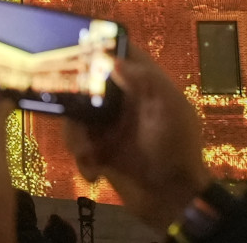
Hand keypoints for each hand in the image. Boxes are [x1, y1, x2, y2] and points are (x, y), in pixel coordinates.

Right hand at [62, 46, 212, 231]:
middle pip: (87, 84)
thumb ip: (146, 80)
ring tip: (87, 153)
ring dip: (77, 136)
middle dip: (75, 99)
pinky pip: (77, 143)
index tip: (78, 48)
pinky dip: (82, 157)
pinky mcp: (99, 149)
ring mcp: (109, 125)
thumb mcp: (169, 110)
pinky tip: (94, 171)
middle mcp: (123, 101)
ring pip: (77, 116)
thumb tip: (114, 59)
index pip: (122, 54)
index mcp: (144, 86)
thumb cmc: (176, 149)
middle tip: (70, 110)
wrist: (172, 200)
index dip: (101, 46)